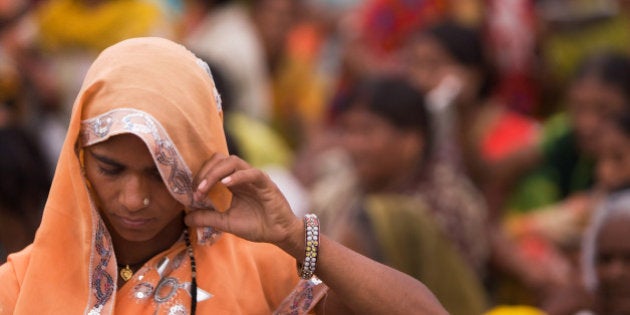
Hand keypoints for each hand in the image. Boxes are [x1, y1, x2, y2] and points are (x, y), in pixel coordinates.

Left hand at [184, 154, 302, 248]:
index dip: (200, 176)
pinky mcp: (266, 184)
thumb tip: (186, 218)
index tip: (192, 195)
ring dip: (215, 172)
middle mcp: (243, 176)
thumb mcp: (226, 223)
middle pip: (221, 159)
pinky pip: (252, 173)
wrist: (279, 234)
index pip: (214, 167)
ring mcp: (254, 178)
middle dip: (205, 172)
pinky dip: (237, 176)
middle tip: (196, 190)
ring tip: (205, 188)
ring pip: (233, 161)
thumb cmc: (257, 226)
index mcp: (234, 183)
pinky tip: (225, 184)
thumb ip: (208, 218)